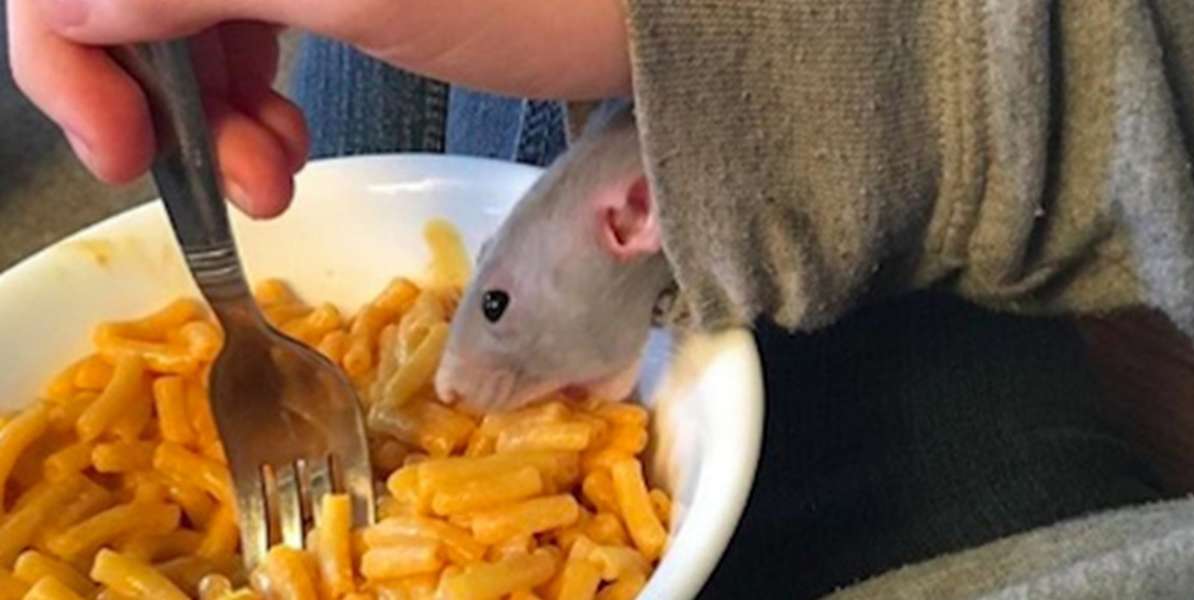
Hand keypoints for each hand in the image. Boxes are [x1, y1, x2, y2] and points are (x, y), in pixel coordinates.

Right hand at [8, 0, 630, 216]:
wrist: (645, 10)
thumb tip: (77, 6)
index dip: (69, 57)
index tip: (124, 151)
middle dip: (157, 98)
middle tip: (223, 182)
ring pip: (184, 22)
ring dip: (205, 112)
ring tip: (270, 178)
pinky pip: (240, 29)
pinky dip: (246, 96)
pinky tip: (282, 145)